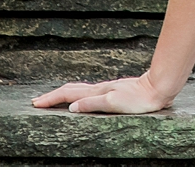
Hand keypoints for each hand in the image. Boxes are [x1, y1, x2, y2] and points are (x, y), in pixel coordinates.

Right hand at [31, 73, 173, 114]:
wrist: (158, 88)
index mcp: (96, 92)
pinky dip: (76, 94)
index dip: (51, 99)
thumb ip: (92, 104)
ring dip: (63, 94)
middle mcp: (99, 89)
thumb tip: (70, 107)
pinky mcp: (113, 92)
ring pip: (79, 90)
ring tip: (52, 98)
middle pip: (70, 90)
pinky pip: (88, 92)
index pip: (68, 94)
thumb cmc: (139, 98)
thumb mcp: (114, 103)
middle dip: (52, 95)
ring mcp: (106, 89)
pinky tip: (80, 98)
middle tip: (37, 101)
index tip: (36, 103)